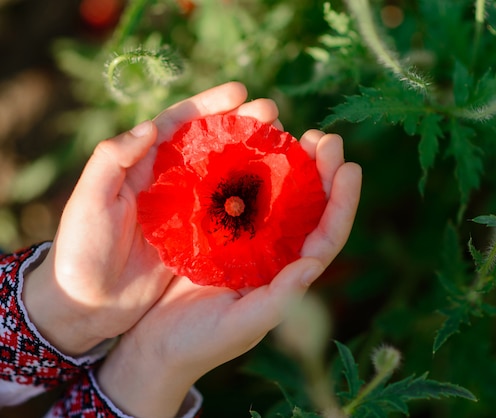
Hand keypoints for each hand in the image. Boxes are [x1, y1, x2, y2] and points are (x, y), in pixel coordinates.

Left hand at [23, 82, 279, 355]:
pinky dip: (250, 203)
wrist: (88, 303)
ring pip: (225, 176)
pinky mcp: (198, 238)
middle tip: (274, 115)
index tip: (241, 92)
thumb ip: (112, 160)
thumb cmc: (82, 248)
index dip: (210, 105)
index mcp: (143, 165)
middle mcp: (170, 182)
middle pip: (211, 145)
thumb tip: (149, 126)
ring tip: (282, 147)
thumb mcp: (90, 200)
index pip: (180, 124)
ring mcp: (186, 210)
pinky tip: (274, 195)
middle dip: (242, 125)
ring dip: (252, 159)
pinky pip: (229, 214)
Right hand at [96, 130, 361, 417]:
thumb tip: (315, 264)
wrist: (154, 347)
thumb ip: (279, 300)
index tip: (350, 166)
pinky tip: (248, 148)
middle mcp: (273, 255)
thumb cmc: (200, 343)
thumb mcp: (241, 325)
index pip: (326, 235)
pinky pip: (241, 196)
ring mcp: (247, 242)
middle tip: (322, 137)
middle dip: (321, 172)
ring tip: (294, 132)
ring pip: (278, 197)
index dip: (342, 202)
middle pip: (309, 208)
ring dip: (289, 164)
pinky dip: (250, 172)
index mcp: (286, 276)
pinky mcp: (219, 234)